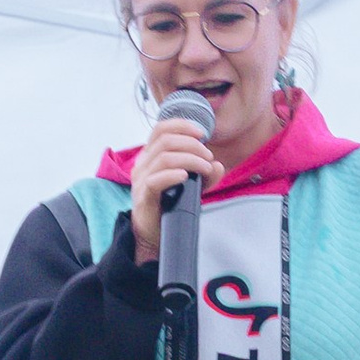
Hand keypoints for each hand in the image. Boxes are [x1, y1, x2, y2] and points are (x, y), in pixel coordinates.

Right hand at [125, 109, 219, 262]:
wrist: (154, 233)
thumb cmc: (170, 205)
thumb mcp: (193, 186)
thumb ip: (206, 175)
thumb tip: (218, 165)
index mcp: (151, 155)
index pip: (161, 129)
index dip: (182, 125)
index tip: (202, 133)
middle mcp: (143, 164)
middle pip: (166, 141)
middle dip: (192, 145)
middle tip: (208, 157)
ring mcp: (141, 180)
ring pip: (164, 158)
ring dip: (190, 160)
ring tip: (205, 169)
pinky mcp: (143, 196)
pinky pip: (155, 180)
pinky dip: (173, 175)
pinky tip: (186, 177)